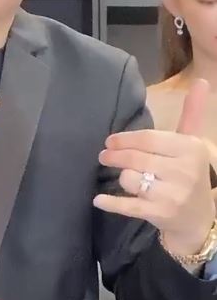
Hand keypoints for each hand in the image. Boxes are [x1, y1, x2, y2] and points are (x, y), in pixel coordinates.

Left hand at [93, 79, 214, 255]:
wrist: (198, 218)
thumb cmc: (190, 174)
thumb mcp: (193, 144)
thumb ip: (192, 114)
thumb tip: (201, 80)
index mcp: (191, 149)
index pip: (149, 139)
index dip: (125, 139)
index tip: (110, 141)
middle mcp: (183, 171)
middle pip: (136, 158)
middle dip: (115, 156)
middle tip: (103, 156)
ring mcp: (172, 194)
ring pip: (130, 179)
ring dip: (121, 178)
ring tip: (124, 178)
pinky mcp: (160, 214)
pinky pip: (128, 206)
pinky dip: (111, 203)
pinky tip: (98, 200)